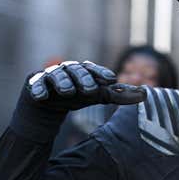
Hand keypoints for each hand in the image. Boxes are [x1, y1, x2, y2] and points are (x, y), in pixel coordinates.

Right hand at [24, 61, 145, 112]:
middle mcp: (64, 70)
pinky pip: (35, 85)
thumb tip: (146, 94)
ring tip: (67, 92)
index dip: (100, 72)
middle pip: (75, 69)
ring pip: (55, 75)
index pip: (91, 68)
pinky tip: (43, 96)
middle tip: (91, 90)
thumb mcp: (97, 97)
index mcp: (81, 70)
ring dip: (63, 82)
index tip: (112, 79)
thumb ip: (119, 95)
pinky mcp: (32, 85)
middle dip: (83, 78)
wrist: (46, 111)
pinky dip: (39, 89)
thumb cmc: (74, 99)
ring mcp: (47, 76)